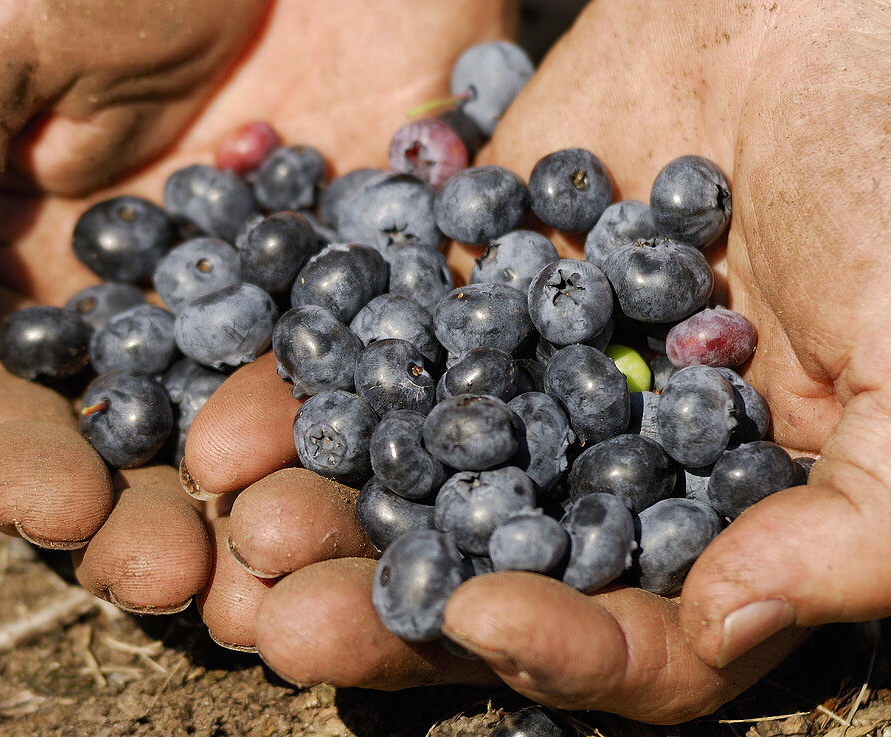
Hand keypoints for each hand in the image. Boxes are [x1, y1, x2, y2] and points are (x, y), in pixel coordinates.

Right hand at [0, 0, 512, 636]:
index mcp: (31, 272)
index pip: (6, 406)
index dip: (23, 469)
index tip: (60, 513)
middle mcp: (148, 311)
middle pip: (136, 451)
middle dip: (146, 520)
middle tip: (177, 578)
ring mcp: (268, 303)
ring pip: (257, 441)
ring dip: (261, 517)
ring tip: (274, 579)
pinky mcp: (376, 273)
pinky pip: (376, 370)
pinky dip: (376, 438)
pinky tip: (383, 492)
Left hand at [183, 0, 890, 719]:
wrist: (818, 10)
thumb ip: (856, 529)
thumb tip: (727, 625)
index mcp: (725, 518)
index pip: (640, 635)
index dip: (566, 648)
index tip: (480, 620)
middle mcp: (610, 462)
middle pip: (492, 567)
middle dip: (388, 601)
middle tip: (279, 625)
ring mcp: (531, 372)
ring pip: (415, 466)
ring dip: (326, 500)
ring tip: (240, 513)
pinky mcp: (468, 282)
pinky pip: (382, 342)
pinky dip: (315, 374)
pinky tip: (235, 406)